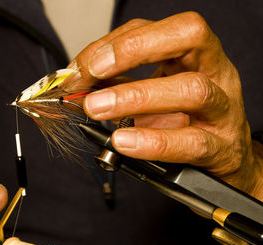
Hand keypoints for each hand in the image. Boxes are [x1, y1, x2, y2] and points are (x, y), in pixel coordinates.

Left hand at [68, 12, 262, 200]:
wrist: (224, 158)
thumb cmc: (186, 121)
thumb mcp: (154, 93)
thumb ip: (120, 83)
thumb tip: (78, 80)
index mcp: (193, 54)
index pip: (155, 29)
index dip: (115, 41)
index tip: (81, 65)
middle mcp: (214, 72)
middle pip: (188, 36)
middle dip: (134, 49)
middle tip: (95, 71)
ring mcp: (223, 109)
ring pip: (192, 90)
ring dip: (136, 96)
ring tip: (97, 107)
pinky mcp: (222, 148)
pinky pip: (192, 143)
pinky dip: (153, 142)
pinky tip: (123, 141)